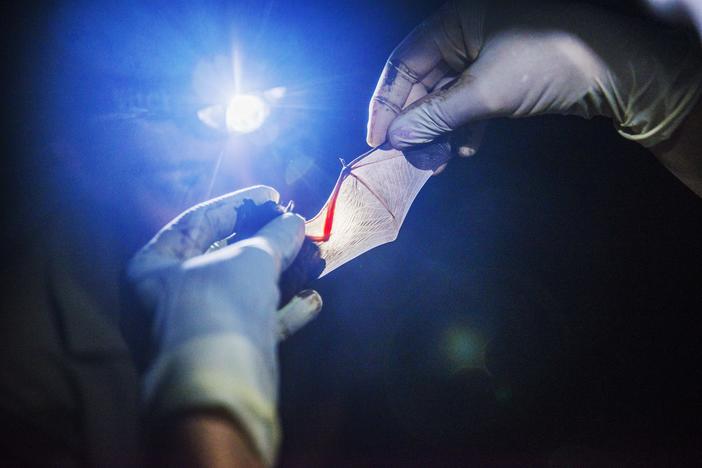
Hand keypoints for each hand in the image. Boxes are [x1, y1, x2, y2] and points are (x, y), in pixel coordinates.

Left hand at [127, 185, 321, 465]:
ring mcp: (197, 326)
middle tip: (292, 222)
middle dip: (263, 239)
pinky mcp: (225, 352)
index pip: (197, 221)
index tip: (272, 194)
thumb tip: (295, 221)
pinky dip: (283, 311)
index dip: (238, 203)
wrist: (219, 381)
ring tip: (311, 256)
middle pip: (222, 255)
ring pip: (243, 289)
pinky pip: (255, 323)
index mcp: (153, 266)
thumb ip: (274, 235)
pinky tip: (312, 300)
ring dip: (279, 273)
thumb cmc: (219, 303)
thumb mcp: (249, 256)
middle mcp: (169, 296)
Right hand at [367, 0, 701, 154]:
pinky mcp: (501, 77)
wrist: (616, 70)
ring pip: (445, 98)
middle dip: (416, 123)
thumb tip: (395, 137)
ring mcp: (483, 56)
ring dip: (438, 131)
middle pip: (422, 83)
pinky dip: (463, 128)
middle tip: (411, 158)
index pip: (404, 63)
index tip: (377, 139)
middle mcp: (464, 35)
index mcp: (454, 21)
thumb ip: (436, 115)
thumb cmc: (548, 63)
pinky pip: (468, 104)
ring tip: (438, 161)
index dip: (387, 103)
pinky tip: (464, 150)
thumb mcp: (485, 91)